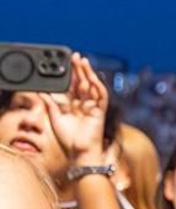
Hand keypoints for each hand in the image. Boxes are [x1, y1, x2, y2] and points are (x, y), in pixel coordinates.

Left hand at [43, 53, 110, 167]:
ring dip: (88, 74)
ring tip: (83, 61)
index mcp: (74, 105)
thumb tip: (41, 90)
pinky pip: (101, 96)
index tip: (66, 63)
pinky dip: (98, 86)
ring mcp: (93, 107)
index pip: (73, 86)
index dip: (70, 74)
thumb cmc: (68, 139)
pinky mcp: (100, 112)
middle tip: (75, 56)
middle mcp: (84, 104)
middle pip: (83, 83)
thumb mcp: (55, 117)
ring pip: (92, 86)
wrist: (79, 152)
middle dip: (79, 69)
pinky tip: (93, 77)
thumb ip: (50, 103)